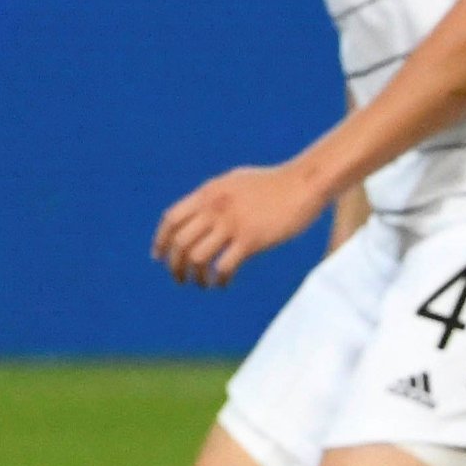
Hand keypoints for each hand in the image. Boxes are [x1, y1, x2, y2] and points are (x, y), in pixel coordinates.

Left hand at [155, 163, 336, 286]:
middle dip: (175, 265)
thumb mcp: (236, 181)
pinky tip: (224, 284)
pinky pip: (225, 266)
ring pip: (198, 257)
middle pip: (180, 243)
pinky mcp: (252, 239)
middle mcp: (214, 208)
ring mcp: (232, 224)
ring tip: (202, 284)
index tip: (159, 257)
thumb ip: (216, 195)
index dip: (161, 241)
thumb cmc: (276, 182)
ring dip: (195, 276)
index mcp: (208, 193)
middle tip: (180, 278)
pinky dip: (220, 279)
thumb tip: (203, 209)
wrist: (306, 182)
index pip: (171, 220)